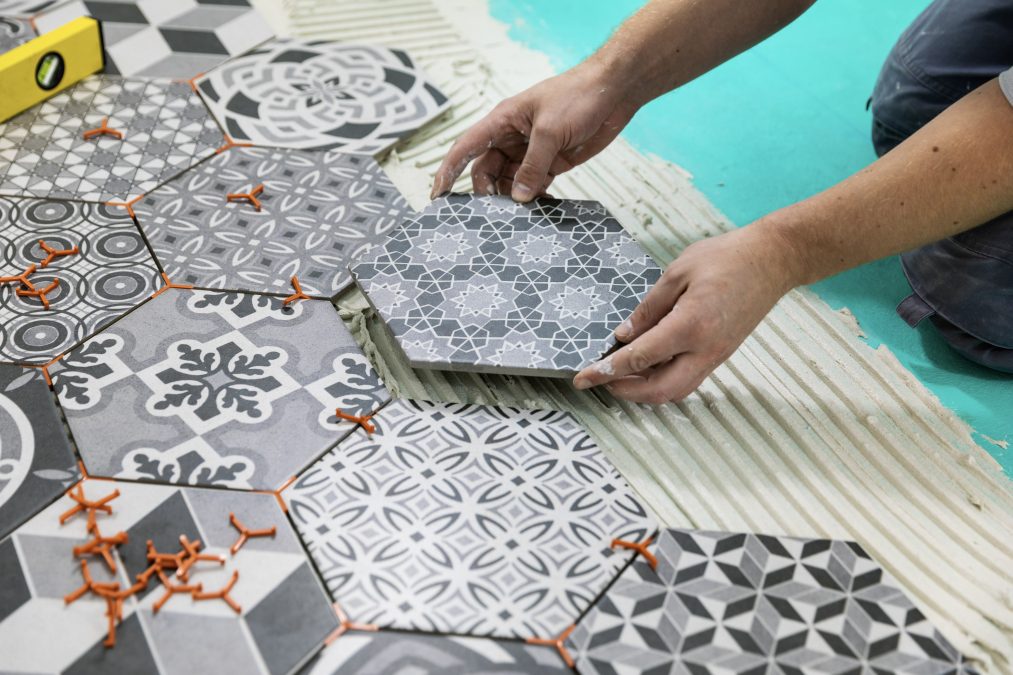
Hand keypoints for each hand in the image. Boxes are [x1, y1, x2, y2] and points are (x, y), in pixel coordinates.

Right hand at [430, 62, 639, 201]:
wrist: (613, 91)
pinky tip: (539, 209)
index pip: (465, 148)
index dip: (448, 171)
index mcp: (502, 121)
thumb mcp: (550, 132)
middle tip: (496, 215)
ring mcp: (531, 151)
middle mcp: (512, 137)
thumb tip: (517, 198)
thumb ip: (532, 167)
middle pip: (486, 171)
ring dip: (512, 198)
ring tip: (519, 216)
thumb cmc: (577, 97)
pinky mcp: (551, 161)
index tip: (438, 195)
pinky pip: (533, 184)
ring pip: (509, 181)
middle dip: (488, 192)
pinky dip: (533, 197)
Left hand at [572, 224, 801, 402]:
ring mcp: (717, 356)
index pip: (639, 359)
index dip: (606, 371)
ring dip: (644, 392)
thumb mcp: (677, 273)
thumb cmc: (727, 258)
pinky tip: (646, 366)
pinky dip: (663, 381)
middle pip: (659, 391)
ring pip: (676, 391)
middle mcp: (706, 350)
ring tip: (620, 376)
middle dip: (625, 391)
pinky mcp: (721, 354)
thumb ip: (648, 309)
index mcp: (691, 326)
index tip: (583, 378)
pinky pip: (688, 380)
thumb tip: (623, 336)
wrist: (772, 260)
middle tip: (600, 380)